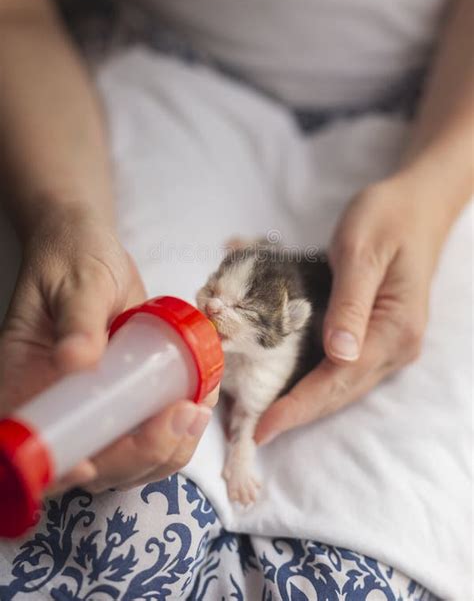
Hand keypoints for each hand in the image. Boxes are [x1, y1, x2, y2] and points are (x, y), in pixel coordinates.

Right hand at [0, 205, 216, 493]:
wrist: (93, 253)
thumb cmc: (73, 261)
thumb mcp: (76, 285)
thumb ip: (77, 318)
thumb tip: (76, 358)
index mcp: (27, 386)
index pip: (36, 449)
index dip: (59, 471)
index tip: (91, 468)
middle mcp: (63, 408)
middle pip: (94, 465)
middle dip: (139, 455)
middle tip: (181, 415)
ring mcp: (99, 408)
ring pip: (131, 458)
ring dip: (170, 446)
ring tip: (199, 407)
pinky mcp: (129, 401)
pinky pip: (153, 431)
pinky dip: (182, 428)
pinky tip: (203, 399)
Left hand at [255, 173, 447, 443]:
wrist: (418, 203)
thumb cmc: (387, 218)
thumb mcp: (361, 251)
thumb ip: (349, 302)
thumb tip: (338, 355)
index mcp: (395, 329)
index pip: (339, 379)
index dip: (299, 405)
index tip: (263, 426)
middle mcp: (397, 346)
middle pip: (341, 390)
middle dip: (297, 413)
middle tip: (252, 430)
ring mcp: (390, 342)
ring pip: (342, 384)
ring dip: (305, 401)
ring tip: (264, 413)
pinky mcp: (379, 332)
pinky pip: (344, 367)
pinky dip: (314, 379)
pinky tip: (289, 383)